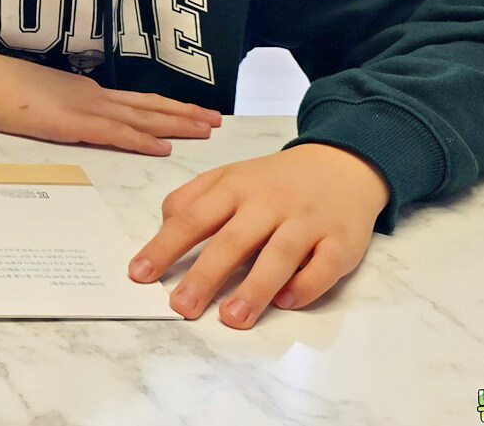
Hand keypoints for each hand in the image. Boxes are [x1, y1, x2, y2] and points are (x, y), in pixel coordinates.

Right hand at [0, 48, 219, 154]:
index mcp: (87, 93)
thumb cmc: (3, 91)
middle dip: (184, 113)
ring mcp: (86, 108)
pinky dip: (142, 141)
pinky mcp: (74, 123)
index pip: (136, 101)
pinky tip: (163, 148)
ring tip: (205, 130)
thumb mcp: (41, 100)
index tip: (192, 112)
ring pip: (142, 117)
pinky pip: (116, 133)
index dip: (166, 107)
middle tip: (216, 120)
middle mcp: (94, 96)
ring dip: (176, 124)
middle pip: (149, 106)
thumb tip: (75, 119)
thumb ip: (63, 109)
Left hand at [128, 143, 388, 327]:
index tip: (140, 274)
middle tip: (181, 307)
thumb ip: (193, 198)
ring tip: (231, 318)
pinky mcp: (341, 241)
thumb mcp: (230, 176)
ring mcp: (307, 221)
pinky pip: (323, 267)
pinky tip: (285, 302)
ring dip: (254, 289)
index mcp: (235, 187)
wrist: (343, 165)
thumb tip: (163, 228)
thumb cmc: (276, 181)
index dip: (165, 246)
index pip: (193, 218)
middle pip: (232, 240)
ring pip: (279, 256)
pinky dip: (304, 286)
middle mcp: (269, 203)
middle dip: (204, 275)